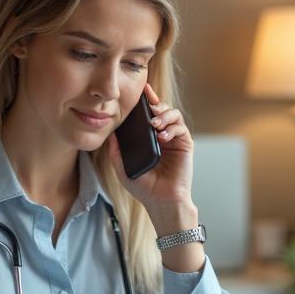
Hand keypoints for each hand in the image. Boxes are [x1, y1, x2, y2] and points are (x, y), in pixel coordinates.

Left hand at [107, 83, 193, 212]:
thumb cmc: (144, 188)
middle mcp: (163, 135)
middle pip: (162, 109)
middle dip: (156, 104)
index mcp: (149, 138)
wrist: (161, 202)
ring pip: (174, 115)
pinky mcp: (185, 145)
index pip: (148, 115)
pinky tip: (162, 136)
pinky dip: (171, 128)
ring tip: (154, 123)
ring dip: (164, 115)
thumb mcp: (123, 169)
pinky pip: (180, 128)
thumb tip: (109, 134)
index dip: (146, 101)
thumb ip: (115, 152)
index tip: (142, 91)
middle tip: (148, 107)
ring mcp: (175, 139)